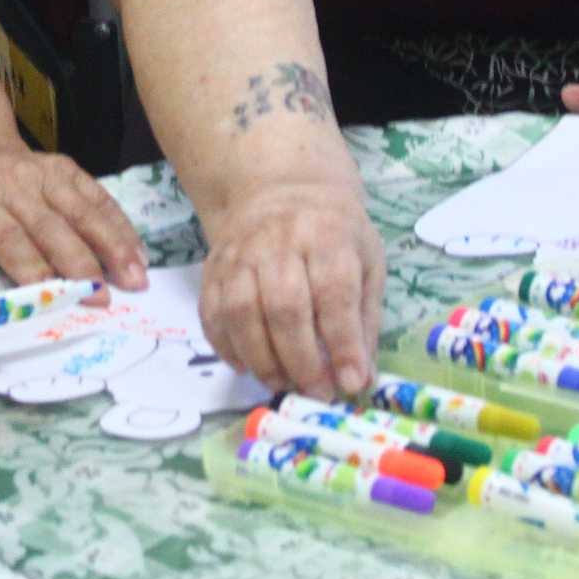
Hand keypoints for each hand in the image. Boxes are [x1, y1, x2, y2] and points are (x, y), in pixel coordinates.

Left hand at [0, 135, 148, 291]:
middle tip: (105, 300)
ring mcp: (38, 172)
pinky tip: (137, 251)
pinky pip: (94, 193)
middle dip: (80, 263)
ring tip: (136, 278)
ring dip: (111, 242)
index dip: (34, 268)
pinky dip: (118, 221)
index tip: (57, 300)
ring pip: (80, 207)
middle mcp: (7, 184)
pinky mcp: (61, 166)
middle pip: (50, 225)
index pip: (7, 237)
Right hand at [197, 174, 382, 401]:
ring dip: (262, 359)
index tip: (351, 382)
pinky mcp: (214, 266)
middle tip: (317, 392)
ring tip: (282, 384)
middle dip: (301, 360)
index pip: (334, 293)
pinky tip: (246, 366)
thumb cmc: (333, 231)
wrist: (280, 187)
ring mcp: (240, 253)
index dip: (343, 343)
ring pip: (242, 312)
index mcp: (327, 235)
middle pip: (284, 306)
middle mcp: (279, 241)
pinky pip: (211, 311)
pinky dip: (225, 346)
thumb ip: (364, 320)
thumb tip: (360, 379)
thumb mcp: (366, 262)